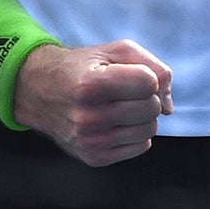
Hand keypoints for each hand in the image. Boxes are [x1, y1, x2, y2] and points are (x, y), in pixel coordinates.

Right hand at [13, 39, 173, 165]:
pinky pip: (141, 146)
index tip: (129, 73)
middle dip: (147, 96)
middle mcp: (88, 117)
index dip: (146, 75)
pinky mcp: (94, 158)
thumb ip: (153, 66)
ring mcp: (90, 141)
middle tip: (125, 91)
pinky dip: (136, 133)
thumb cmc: (84, 67)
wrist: (41, 92)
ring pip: (149, 130)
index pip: (149, 83)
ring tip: (120, 106)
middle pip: (151, 108)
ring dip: (143, 116)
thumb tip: (168, 107)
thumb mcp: (115, 51)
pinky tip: (117, 123)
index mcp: (91, 85)